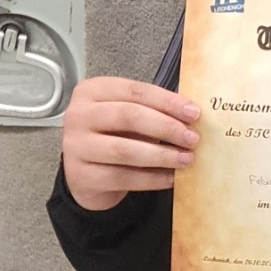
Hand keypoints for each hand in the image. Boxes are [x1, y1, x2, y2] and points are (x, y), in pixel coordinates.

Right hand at [61, 77, 200, 211]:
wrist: (86, 174)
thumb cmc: (112, 137)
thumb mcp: (128, 117)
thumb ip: (153, 112)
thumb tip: (192, 118)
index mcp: (92, 91)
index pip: (135, 91)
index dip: (167, 102)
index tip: (194, 113)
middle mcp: (79, 115)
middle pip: (128, 116)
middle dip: (166, 127)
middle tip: (192, 138)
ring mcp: (76, 146)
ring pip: (124, 150)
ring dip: (162, 155)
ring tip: (186, 159)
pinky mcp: (81, 176)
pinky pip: (122, 177)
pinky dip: (151, 179)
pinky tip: (171, 178)